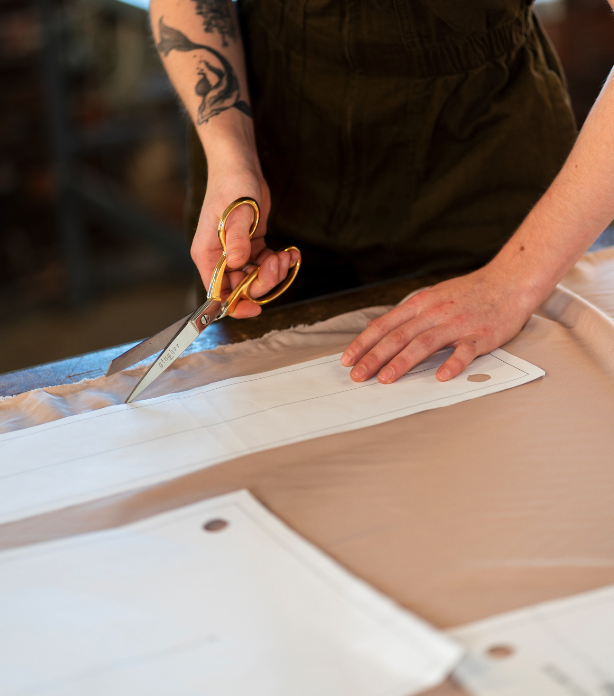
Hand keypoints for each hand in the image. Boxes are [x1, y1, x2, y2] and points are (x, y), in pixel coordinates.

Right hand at [190, 161, 299, 317]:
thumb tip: (238, 263)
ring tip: (286, 254)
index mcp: (208, 254)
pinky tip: (290, 252)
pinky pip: (265, 265)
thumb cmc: (233, 184)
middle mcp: (220, 258)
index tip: (256, 307)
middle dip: (263, 282)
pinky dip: (279, 262)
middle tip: (278, 263)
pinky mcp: (251, 246)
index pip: (217, 293)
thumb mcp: (238, 212)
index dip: (235, 305)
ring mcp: (236, 253)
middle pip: (241, 288)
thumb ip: (237, 239)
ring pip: (255, 278)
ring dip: (275, 272)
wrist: (240, 166)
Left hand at [341, 266, 537, 382]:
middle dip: (374, 357)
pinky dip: (453, 364)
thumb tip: (380, 329)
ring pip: (424, 344)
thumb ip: (409, 315)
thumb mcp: (432, 296)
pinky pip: (465, 351)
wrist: (509, 281)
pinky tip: (441, 377)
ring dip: (402, 362)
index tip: (347, 360)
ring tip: (385, 379)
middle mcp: (434, 312)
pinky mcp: (480, 335)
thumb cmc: (469, 292)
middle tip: (358, 376)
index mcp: (420, 303)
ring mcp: (457, 324)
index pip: (385, 325)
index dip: (364, 343)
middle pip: (399, 336)